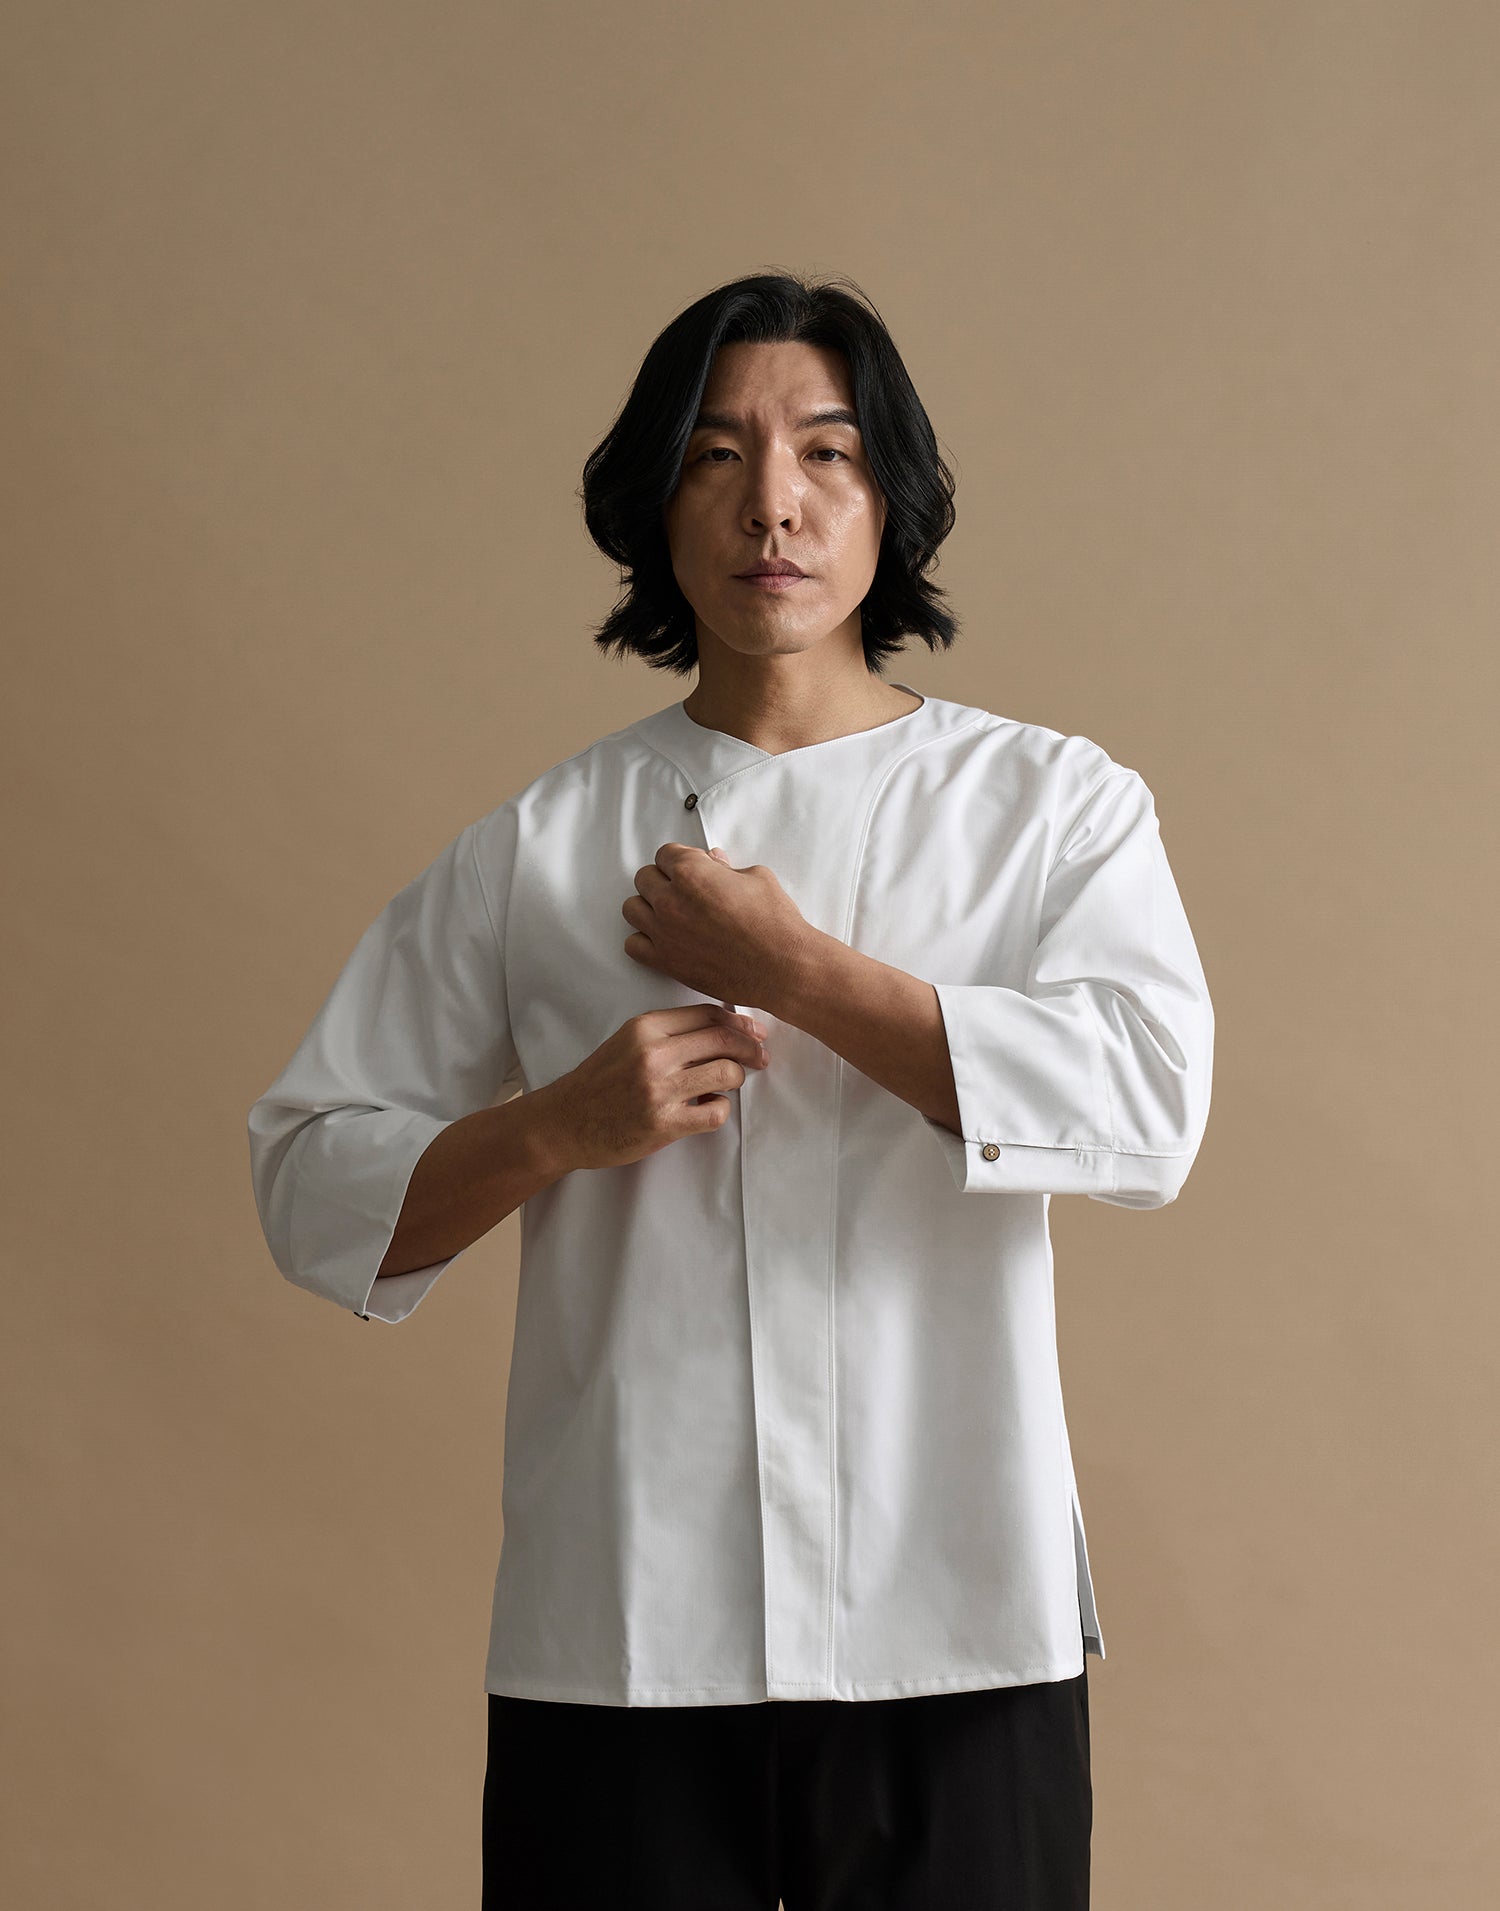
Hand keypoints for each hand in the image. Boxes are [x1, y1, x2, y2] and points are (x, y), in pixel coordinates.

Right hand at [539, 1004, 768, 1171]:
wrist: (564, 1122)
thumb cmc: (599, 1082)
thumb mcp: (628, 1042)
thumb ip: (669, 1033)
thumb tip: (723, 1027)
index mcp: (646, 1027)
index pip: (708, 1014)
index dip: (740, 1022)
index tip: (755, 1031)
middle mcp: (654, 1053)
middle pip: (724, 1039)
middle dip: (751, 1048)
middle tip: (761, 1058)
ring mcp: (659, 1089)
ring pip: (726, 1073)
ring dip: (736, 1079)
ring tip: (726, 1086)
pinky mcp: (664, 1123)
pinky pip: (716, 1112)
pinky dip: (720, 1110)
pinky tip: (709, 1109)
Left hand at [621, 844, 813, 1007]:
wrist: (782, 967)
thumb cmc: (774, 922)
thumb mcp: (756, 878)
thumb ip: (726, 868)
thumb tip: (714, 861)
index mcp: (691, 872)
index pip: (666, 853)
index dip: (681, 859)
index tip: (694, 868)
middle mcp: (671, 900)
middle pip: (645, 878)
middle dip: (664, 879)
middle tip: (685, 891)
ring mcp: (664, 932)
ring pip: (632, 908)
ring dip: (648, 906)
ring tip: (671, 913)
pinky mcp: (666, 961)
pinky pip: (633, 944)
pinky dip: (644, 939)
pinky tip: (666, 938)